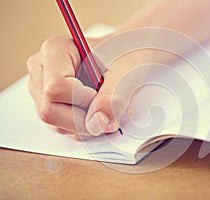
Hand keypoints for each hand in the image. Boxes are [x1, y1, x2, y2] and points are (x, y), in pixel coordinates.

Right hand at [27, 35, 147, 139]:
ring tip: (107, 110)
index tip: (102, 95)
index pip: (55, 88)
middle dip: (84, 120)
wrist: (126, 58)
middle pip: (49, 110)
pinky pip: (61, 128)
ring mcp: (41, 89)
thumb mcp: (125, 72)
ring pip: (55, 124)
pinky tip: (98, 113)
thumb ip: (112, 97)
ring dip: (86, 126)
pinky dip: (84, 128)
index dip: (82, 100)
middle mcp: (42, 68)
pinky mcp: (49, 105)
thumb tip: (97, 123)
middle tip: (110, 113)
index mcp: (56, 49)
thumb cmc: (125, 56)